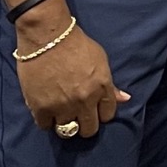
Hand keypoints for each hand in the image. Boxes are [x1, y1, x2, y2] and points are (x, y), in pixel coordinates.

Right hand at [14, 15, 129, 136]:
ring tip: (60, 113)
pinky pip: (45, 126)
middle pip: (89, 129)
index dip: (101, 113)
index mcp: (101, 88)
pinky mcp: (41, 107)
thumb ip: (110, 84)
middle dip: (85, 124)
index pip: (108, 115)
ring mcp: (62, 105)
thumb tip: (125, 99)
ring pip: (67, 131)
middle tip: (78, 116)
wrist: (47, 36)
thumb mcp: (100, 60)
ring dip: (64, 122)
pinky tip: (46, 110)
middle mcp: (84, 100)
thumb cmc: (76, 44)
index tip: (93, 110)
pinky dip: (46, 120)